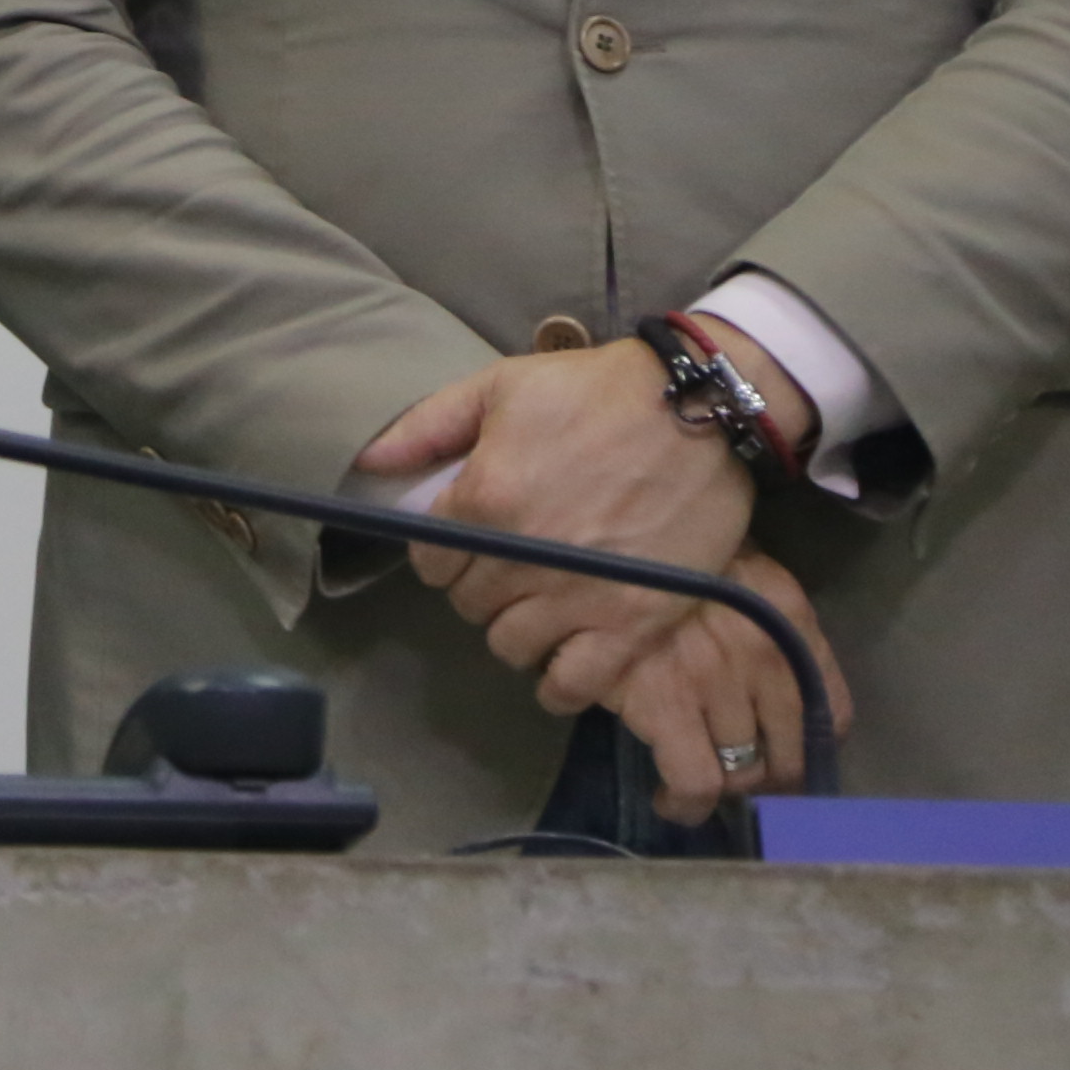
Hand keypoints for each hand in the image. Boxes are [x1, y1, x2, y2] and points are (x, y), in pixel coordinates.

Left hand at [356, 338, 754, 671]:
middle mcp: (523, 556)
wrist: (699, 409)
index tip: (468, 543)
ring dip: (516, 630)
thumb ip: (427, 427)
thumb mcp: (501, 386)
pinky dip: (559, 683)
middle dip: (480, 588)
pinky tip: (560, 661)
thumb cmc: (596, 391)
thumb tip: (370, 462)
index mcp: (484, 499)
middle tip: (508, 569)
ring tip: (538, 605)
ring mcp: (579, 595)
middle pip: (469, 605)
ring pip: (511, 646)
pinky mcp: (634, 622)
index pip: (429, 562)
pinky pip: (574, 683)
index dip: (444, 554)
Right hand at [577, 552, 848, 826]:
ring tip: (702, 783)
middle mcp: (767, 654)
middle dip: (767, 778)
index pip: (832, 713)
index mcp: (792, 618)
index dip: (811, 748)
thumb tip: (781, 699)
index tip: (786, 755)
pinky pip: (694, 782)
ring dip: (724, 788)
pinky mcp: (663, 703)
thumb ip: (773, 629)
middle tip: (740, 777)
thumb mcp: (739, 574)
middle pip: (790, 756)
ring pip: (744, 773)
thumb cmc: (671, 560)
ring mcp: (716, 681)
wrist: (595, 539)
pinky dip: (685, 804)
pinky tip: (671, 800)